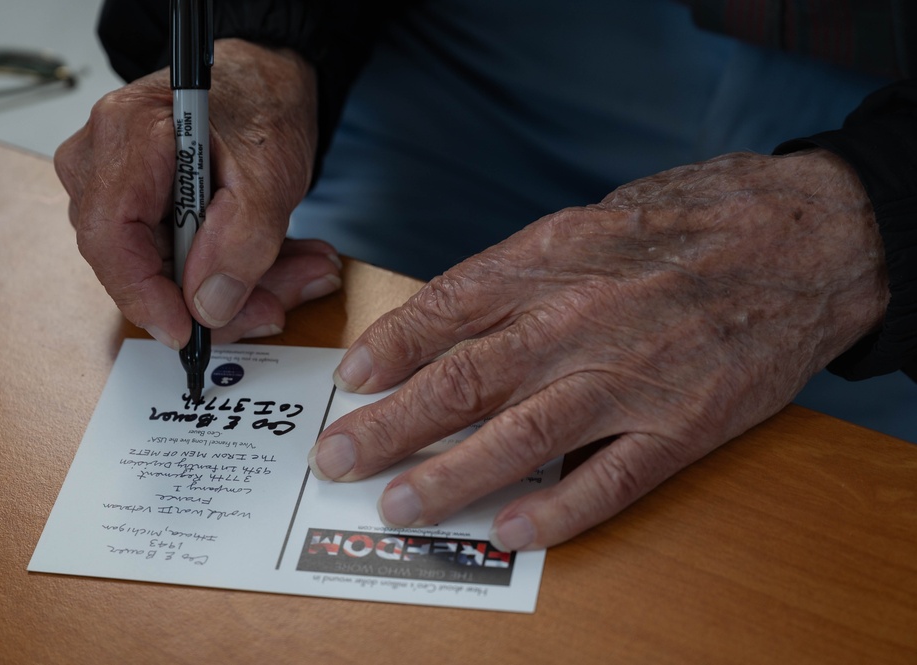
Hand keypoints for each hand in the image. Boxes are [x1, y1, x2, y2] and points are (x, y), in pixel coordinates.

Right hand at [55, 39, 339, 346]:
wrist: (266, 79)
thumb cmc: (261, 103)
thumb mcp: (270, 176)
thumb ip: (241, 244)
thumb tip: (208, 307)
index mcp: (127, 138)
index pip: (111, 240)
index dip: (146, 298)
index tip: (188, 334)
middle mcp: (103, 161)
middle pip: (139, 263)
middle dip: (215, 298)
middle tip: (275, 307)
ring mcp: (116, 185)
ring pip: (164, 268)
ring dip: (236, 286)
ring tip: (299, 276)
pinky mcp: (140, 205)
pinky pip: (176, 257)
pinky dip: (230, 270)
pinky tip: (278, 267)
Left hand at [308, 150, 888, 549]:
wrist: (809, 239)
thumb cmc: (695, 221)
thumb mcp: (594, 218)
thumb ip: (524, 269)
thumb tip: (449, 317)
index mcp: (556, 256)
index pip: (449, 307)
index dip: (391, 347)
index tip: (351, 378)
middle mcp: (583, 319)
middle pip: (465, 381)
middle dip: (390, 424)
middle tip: (339, 456)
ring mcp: (633, 378)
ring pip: (522, 439)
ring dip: (450, 476)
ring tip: (399, 502)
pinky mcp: (683, 427)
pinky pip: (609, 481)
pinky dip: (554, 513)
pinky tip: (507, 532)